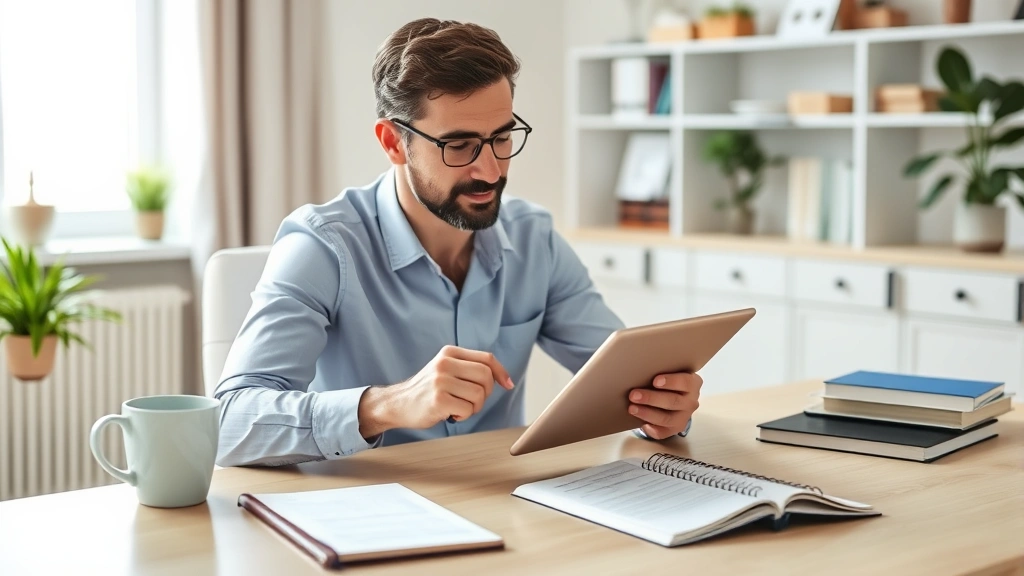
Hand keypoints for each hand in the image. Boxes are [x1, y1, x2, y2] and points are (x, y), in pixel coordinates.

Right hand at [358, 345, 513, 437]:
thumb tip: (504, 379)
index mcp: (449, 353)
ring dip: (474, 407)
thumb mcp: (446, 370)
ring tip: (458, 407)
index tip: (507, 385)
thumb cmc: (427, 390)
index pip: (487, 359)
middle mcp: (445, 363)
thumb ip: (468, 368)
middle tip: (472, 401)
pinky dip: (463, 416)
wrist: (397, 403)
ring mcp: (440, 381)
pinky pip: (467, 409)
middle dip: (486, 393)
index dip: (501, 372)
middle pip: (486, 377)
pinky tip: (450, 414)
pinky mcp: (438, 399)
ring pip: (479, 394)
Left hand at [628, 372, 701, 439]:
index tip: (655, 381)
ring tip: (632, 408)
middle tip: (634, 395)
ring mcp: (684, 417)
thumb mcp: (670, 372)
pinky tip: (641, 424)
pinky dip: (651, 429)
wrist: (674, 396)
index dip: (671, 381)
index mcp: (692, 383)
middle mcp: (691, 401)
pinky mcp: (676, 428)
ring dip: (647, 413)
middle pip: (673, 401)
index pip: (685, 382)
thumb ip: (661, 370)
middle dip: (651, 398)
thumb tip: (639, 370)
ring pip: (667, 418)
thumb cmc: (668, 381)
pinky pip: (663, 432)